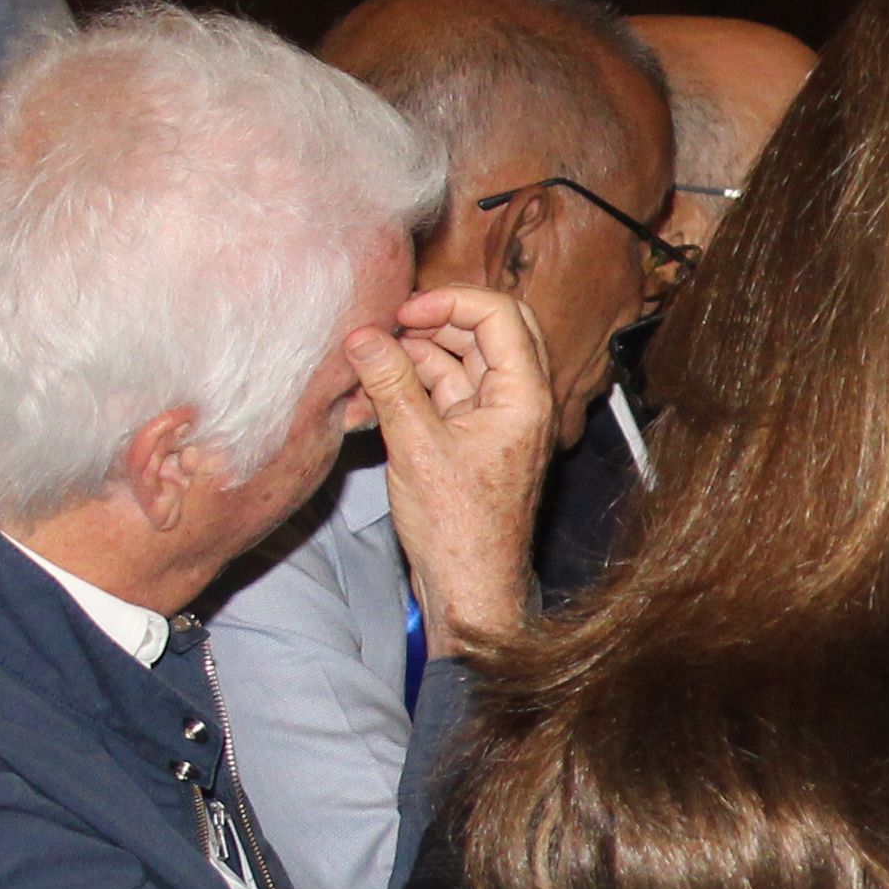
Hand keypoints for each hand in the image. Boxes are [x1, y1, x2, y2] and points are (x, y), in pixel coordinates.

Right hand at [355, 285, 552, 654]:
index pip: (500, 315)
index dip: (450, 301)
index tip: (403, 312)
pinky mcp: (469, 437)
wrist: (470, 588)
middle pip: (485, 330)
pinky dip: (409, 386)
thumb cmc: (458, 529)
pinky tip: (367, 391)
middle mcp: (517, 401)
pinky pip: (443, 392)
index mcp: (525, 397)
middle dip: (434, 320)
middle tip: (388, 327)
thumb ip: (390, 384)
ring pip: (459, 361)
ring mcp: (494, 418)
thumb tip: (363, 335)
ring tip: (364, 361)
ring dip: (413, 355)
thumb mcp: (416, 447)